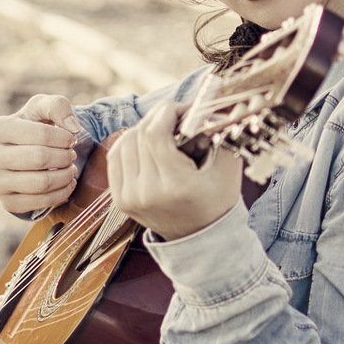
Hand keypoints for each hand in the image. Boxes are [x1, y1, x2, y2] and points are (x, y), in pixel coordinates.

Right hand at [0, 94, 85, 215]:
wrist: (12, 156)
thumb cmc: (30, 128)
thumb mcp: (40, 109)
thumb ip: (58, 106)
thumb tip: (73, 128)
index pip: (41, 135)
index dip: (64, 138)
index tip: (71, 139)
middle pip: (40, 159)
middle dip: (64, 157)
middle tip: (71, 155)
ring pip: (41, 183)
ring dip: (65, 176)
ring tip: (70, 168)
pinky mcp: (7, 202)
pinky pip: (42, 202)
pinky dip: (62, 193)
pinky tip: (67, 182)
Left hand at [108, 100, 242, 240]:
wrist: (200, 238)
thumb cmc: (216, 200)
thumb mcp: (227, 166)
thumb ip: (218, 132)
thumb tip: (205, 104)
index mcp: (175, 186)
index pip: (154, 134)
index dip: (165, 113)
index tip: (179, 108)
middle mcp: (147, 194)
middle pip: (139, 136)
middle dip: (157, 118)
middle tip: (174, 117)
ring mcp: (129, 198)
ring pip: (124, 143)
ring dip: (142, 130)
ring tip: (161, 131)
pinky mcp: (120, 200)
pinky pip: (115, 158)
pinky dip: (128, 144)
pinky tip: (144, 143)